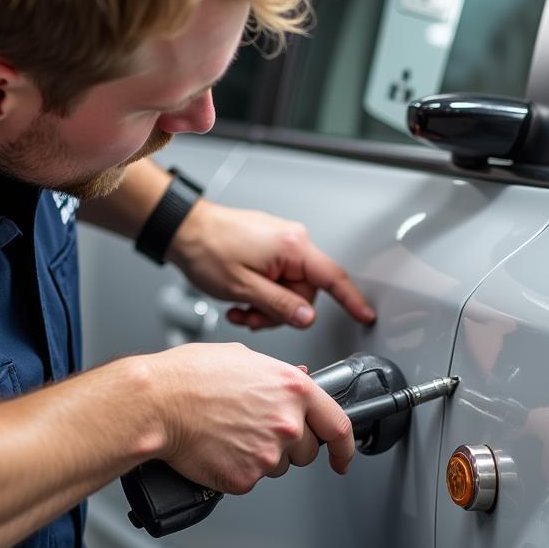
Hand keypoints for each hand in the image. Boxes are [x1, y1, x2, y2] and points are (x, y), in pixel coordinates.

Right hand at [147, 343, 353, 493]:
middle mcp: (288, 423)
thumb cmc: (190, 376)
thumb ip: (280, 375)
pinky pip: (251, 479)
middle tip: (255, 429)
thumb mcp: (244, 358)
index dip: (344, 447)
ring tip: (229, 433)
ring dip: (261, 457)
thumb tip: (300, 379)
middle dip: (289, 445)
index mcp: (294, 390)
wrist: (155, 403)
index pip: (338, 426)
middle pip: (307, 451)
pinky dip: (236, 470)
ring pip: (278, 466)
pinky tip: (218, 448)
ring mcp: (269, 453)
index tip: (342, 456)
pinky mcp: (246, 477)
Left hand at [168, 201, 376, 330]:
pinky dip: (263, 295)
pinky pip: (279, 281)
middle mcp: (292, 241)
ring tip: (241, 306)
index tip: (365, 315)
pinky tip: (242, 296)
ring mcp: (282, 244)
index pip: (333, 278)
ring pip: (290, 292)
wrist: (183, 229)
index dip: (351, 300)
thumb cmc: (206, 249)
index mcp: (292, 247)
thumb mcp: (244, 288)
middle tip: (251, 315)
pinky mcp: (271, 249)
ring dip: (267, 307)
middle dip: (280, 312)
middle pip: (306, 293)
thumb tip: (307, 318)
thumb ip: (280, 306)